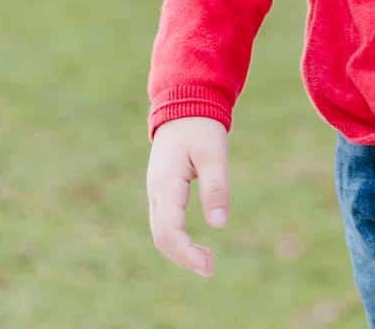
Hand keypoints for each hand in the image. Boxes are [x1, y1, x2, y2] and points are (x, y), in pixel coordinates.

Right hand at [147, 116, 229, 276]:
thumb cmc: (201, 128)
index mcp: (166, 184)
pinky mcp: (162, 192)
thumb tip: (219, 224)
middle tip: (211, 268)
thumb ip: (216, 187)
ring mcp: (156, 192)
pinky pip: (164, 223)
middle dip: (183, 257)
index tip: (207, 266)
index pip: (169, 230)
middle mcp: (155, 192)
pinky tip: (194, 246)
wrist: (184, 106)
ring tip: (207, 262)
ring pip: (160, 232)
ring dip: (180, 251)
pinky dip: (177, 239)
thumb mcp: (215, 154)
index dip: (185, 252)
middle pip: (161, 237)